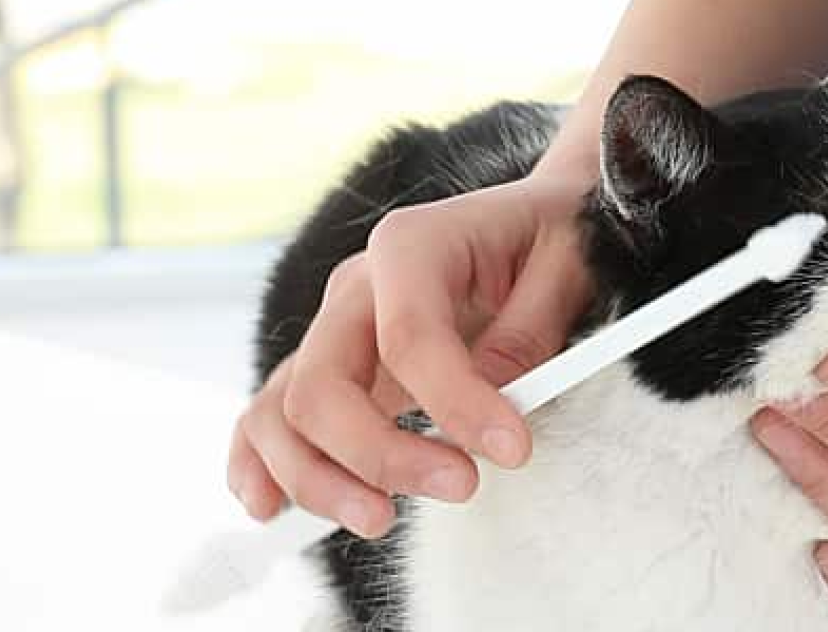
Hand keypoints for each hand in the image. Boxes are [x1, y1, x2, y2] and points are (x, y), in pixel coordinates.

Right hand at [227, 173, 594, 537]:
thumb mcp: (568, 264)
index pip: (408, 336)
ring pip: (282, 413)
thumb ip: (529, 332)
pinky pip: (266, 418)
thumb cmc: (551, 240)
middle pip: (323, 386)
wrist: (530, 225)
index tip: (512, 450)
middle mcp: (355, 288)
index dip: (455, 402)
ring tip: (380, 520)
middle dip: (380, 454)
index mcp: (410, 246)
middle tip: (461, 487)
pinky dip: (259, 465)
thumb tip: (494, 404)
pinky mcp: (328, 370)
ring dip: (318, 479)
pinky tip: (270, 509)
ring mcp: (332, 331)